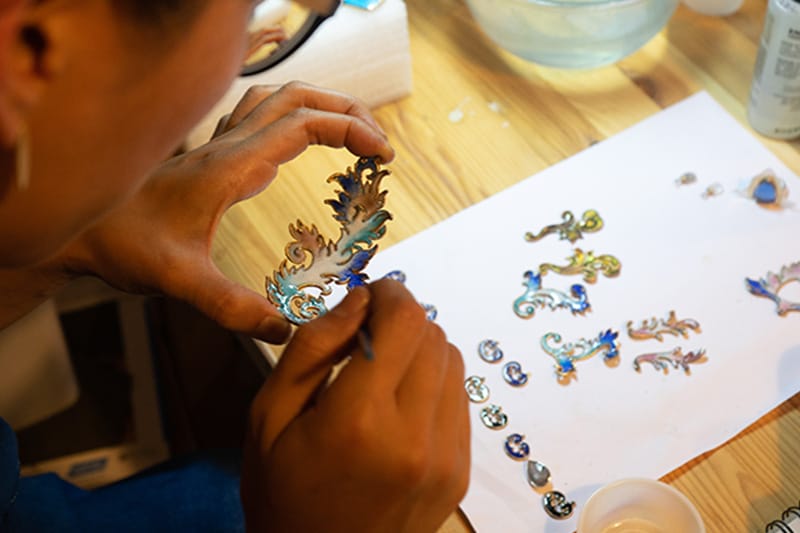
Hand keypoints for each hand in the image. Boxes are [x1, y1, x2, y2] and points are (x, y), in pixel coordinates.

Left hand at [61, 82, 393, 343]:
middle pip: (299, 98)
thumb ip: (231, 306)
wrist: (84, 230)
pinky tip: (303, 147)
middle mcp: (229, 146)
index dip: (351, 131)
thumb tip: (285, 331)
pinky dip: (295, 118)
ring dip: (322, 107)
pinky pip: (261, 118)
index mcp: (232, 166)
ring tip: (353, 134)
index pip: (303, 124)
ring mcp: (221, 147)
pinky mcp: (215, 158)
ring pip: (279, 99)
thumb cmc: (126, 246)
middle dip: (347, 111)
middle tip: (378, 146)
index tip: (383, 156)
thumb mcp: (180, 281)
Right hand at [242, 280, 470, 532]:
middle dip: (401, 318)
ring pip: (451, 360)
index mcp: (359, 419)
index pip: (404, 320)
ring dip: (420, 348)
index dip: (389, 293)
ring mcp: (445, 457)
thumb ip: (312, 348)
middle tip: (367, 333)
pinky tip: (401, 400)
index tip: (367, 295)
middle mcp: (414, 436)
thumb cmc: (281, 493)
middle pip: (432, 334)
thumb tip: (358, 298)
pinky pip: (458, 397)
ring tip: (382, 369)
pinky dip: (433, 381)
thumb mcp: (269, 417)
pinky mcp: (460, 471)